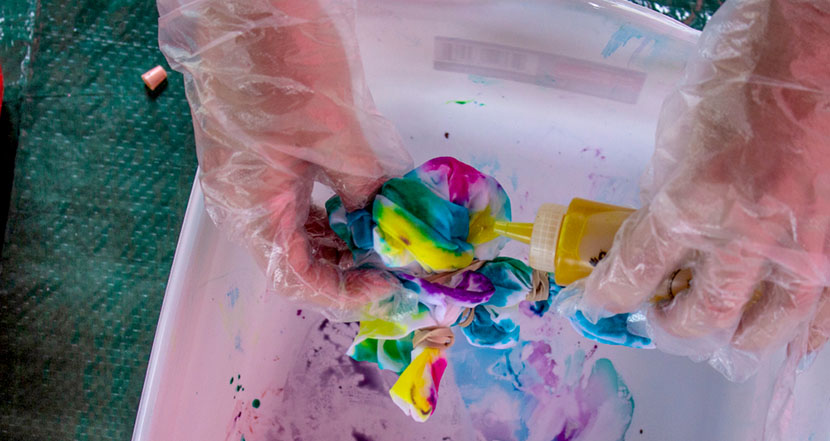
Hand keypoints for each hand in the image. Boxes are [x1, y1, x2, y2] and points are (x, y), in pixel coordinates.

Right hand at [158, 0, 412, 316]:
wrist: (248, 5)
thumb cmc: (283, 63)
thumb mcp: (334, 134)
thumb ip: (360, 187)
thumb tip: (383, 221)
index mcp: (251, 204)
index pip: (296, 277)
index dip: (344, 291)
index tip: (386, 283)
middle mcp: (242, 200)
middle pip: (293, 259)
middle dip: (344, 267)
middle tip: (391, 262)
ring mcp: (247, 177)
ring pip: (292, 232)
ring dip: (336, 240)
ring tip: (380, 237)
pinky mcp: (258, 155)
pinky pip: (290, 201)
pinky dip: (324, 212)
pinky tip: (355, 205)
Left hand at [577, 0, 829, 367]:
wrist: (823, 42)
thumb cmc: (750, 72)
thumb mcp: (681, 130)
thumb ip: (667, 191)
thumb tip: (654, 233)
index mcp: (696, 198)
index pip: (637, 272)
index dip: (609, 296)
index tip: (600, 300)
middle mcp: (750, 232)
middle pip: (701, 315)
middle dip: (671, 321)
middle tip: (663, 312)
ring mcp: (807, 244)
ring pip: (764, 327)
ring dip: (732, 334)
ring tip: (719, 326)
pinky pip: (823, 315)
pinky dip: (799, 332)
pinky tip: (784, 332)